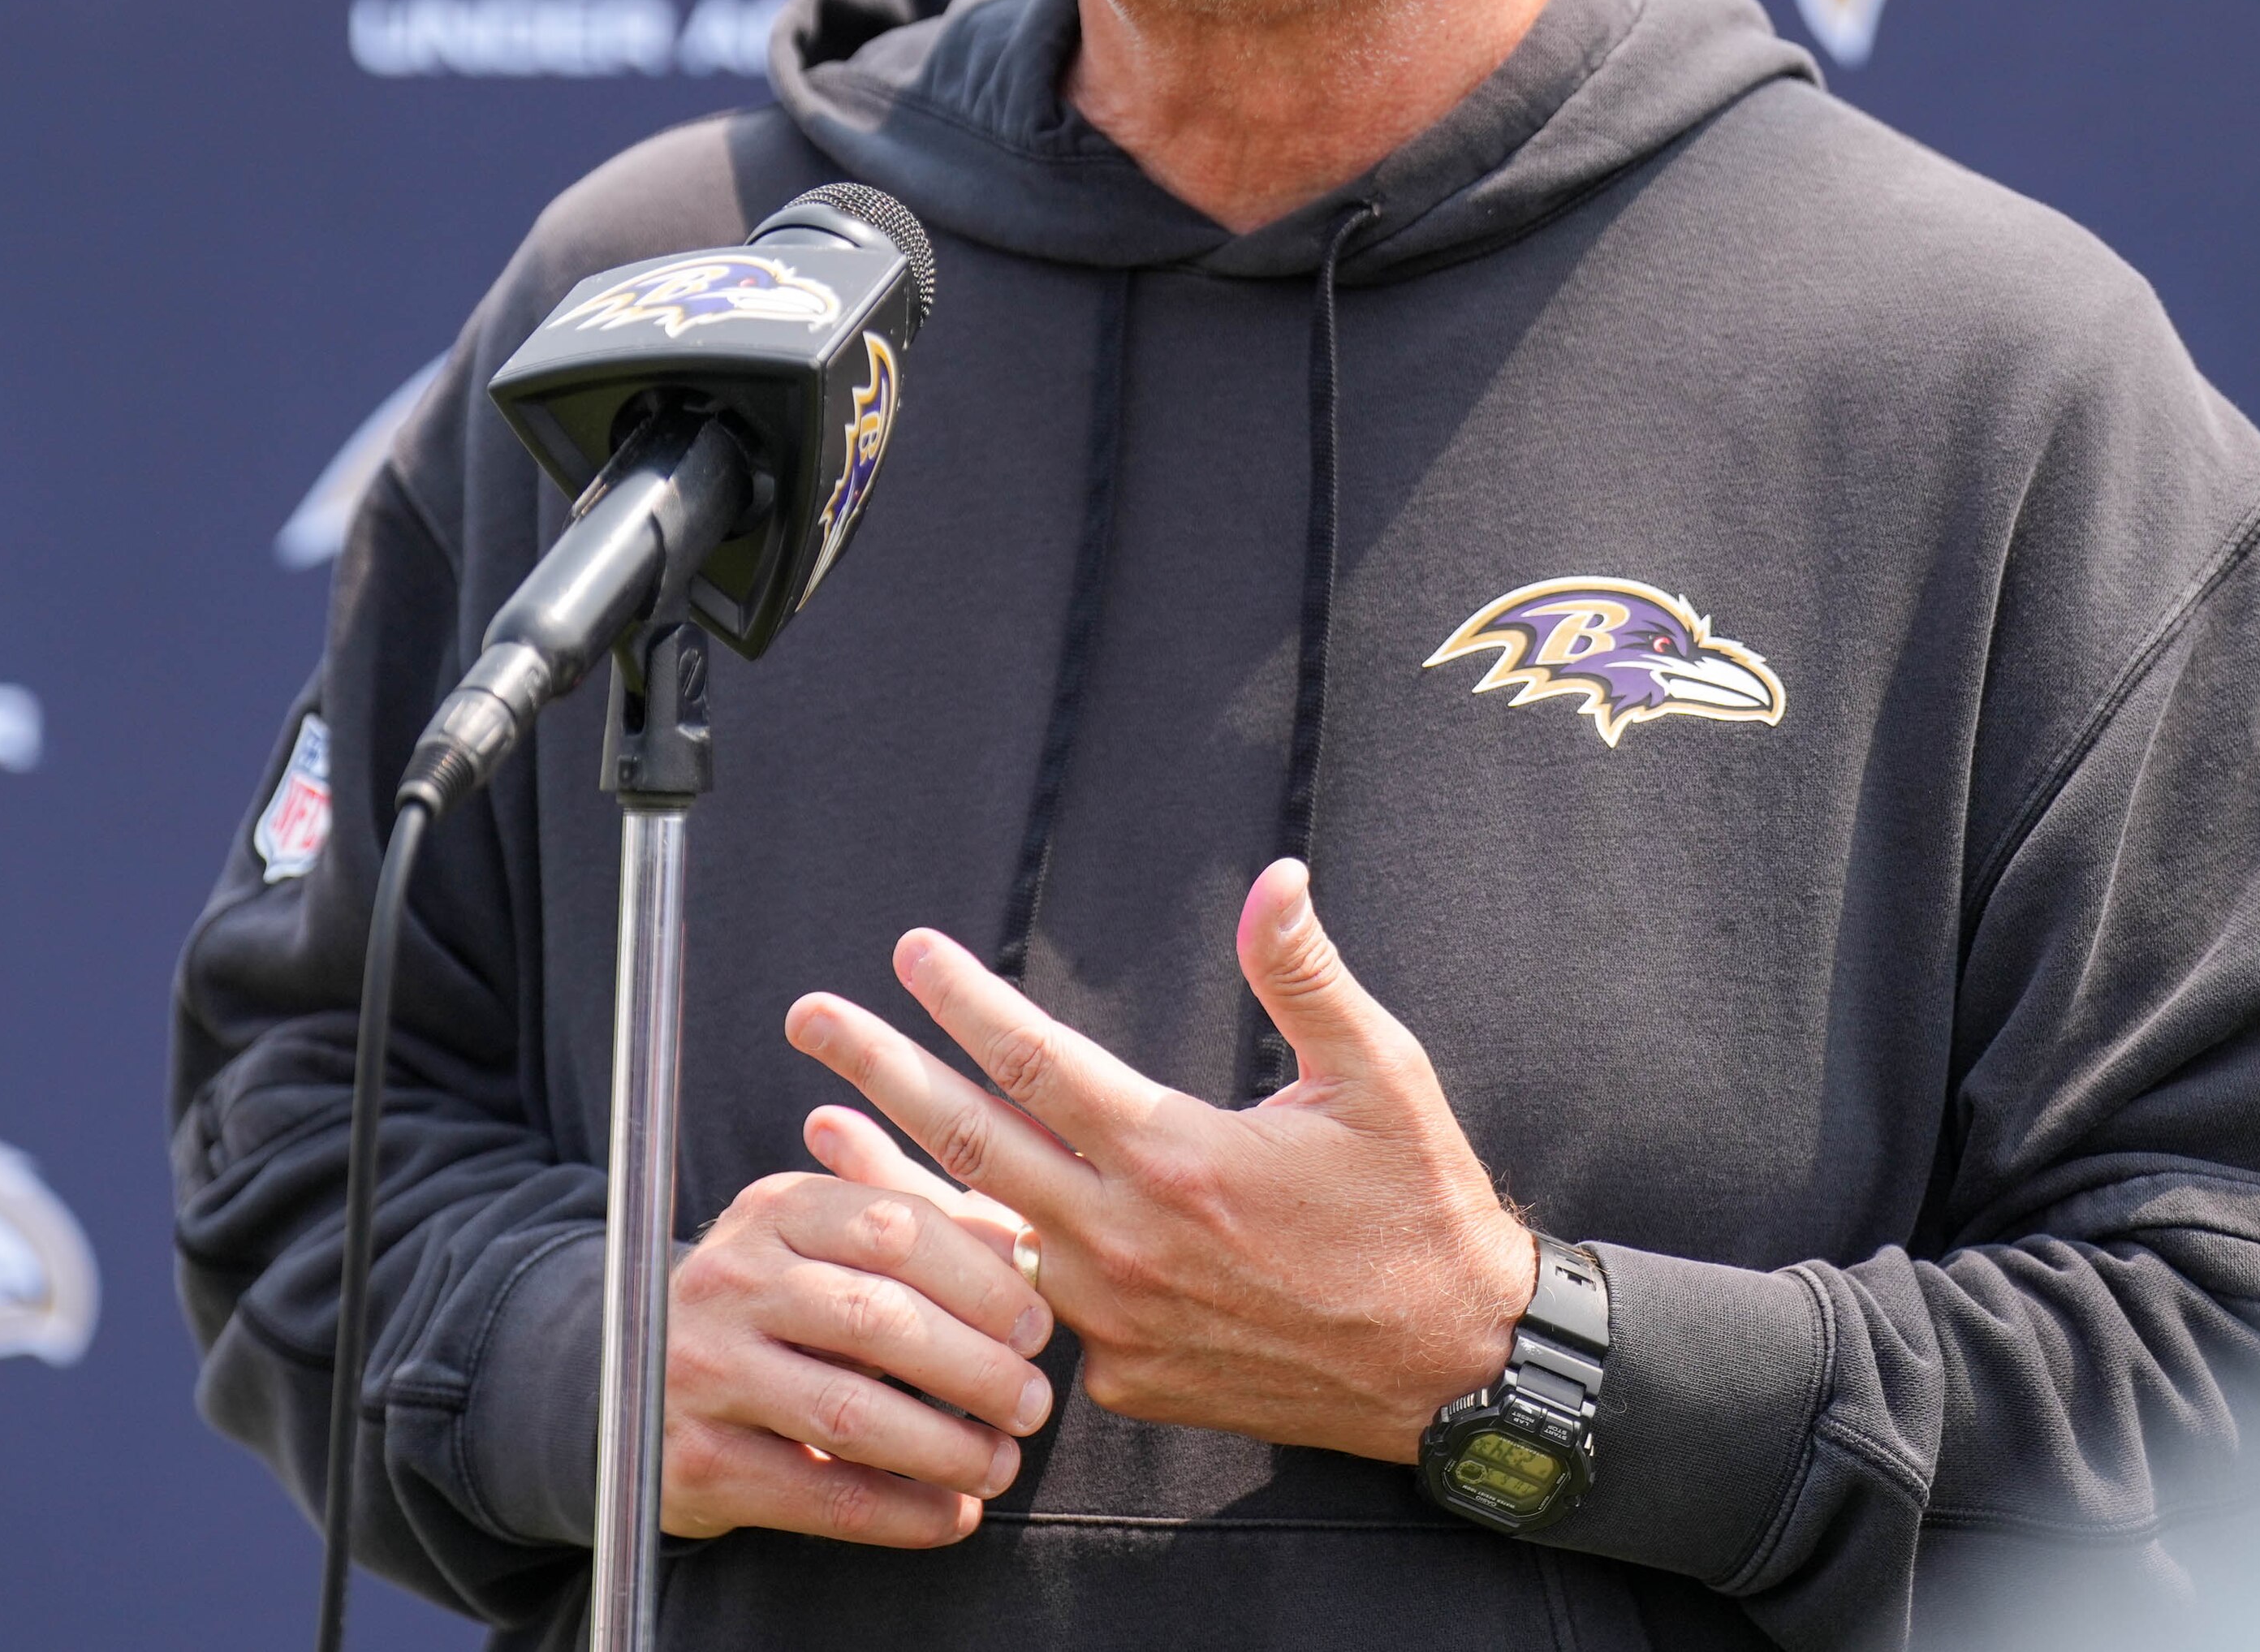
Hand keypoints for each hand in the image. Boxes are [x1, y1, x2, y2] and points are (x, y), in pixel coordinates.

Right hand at [651, 1168, 1056, 1545]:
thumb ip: (925, 1229)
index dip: (983, 1281)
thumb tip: (1032, 1247)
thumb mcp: (828, 1242)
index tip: (1038, 1326)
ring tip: (1002, 1463)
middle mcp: (733, 1279)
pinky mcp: (700, 1460)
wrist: (633, 1381)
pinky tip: (952, 1515)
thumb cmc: (777, 1305)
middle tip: (1034, 1403)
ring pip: (852, 1414)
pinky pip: (824, 1495)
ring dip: (948, 1449)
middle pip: (880, 1319)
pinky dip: (905, 1514)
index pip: (896, 1227)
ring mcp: (704, 1370)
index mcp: (778, 1208)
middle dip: (976, 1369)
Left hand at [786, 857, 1535, 1461]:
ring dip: (897, 1175)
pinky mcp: (1127, 1379)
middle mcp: (1129, 1242)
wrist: (1448, 1363)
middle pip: (975, 1142)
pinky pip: (1036, 1311)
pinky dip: (971, 1266)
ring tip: (818, 1132)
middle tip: (810, 1020)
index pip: (1037, 1063)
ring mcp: (1118, 1323)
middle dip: (881, 1073)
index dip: (965, 1001)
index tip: (909, 953)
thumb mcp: (1379, 1076)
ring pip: (982, 1237)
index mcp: (1178, 1156)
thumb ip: (1306, 976)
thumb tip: (1274, 879)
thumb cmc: (1416, 1207)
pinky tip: (925, 1234)